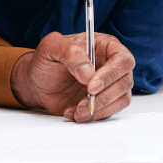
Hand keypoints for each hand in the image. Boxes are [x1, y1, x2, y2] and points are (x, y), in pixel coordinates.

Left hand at [10, 32, 134, 121]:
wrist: (37, 83)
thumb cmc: (46, 61)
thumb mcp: (51, 46)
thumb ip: (69, 52)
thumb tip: (88, 72)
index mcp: (105, 46)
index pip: (122, 59)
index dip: (111, 74)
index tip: (91, 86)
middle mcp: (112, 64)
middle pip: (125, 81)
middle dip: (104, 96)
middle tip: (82, 102)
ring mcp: (110, 84)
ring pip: (121, 99)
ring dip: (100, 108)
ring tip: (76, 110)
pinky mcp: (105, 101)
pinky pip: (109, 111)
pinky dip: (93, 116)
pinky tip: (74, 112)